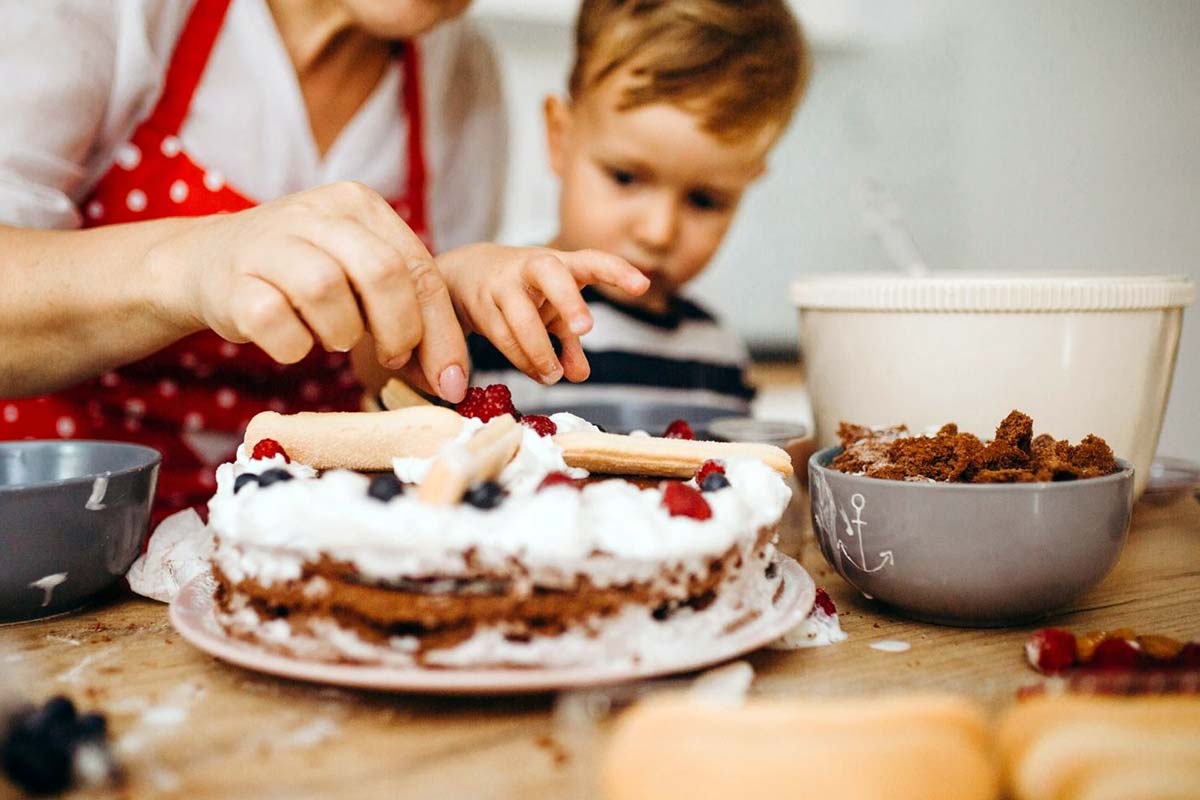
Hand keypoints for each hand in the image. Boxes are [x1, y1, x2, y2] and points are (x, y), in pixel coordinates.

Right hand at [147, 181, 468, 401]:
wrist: (204, 262)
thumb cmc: (300, 276)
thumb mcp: (360, 279)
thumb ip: (409, 313)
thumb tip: (451, 379)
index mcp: (359, 206)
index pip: (419, 267)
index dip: (440, 331)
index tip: (449, 379)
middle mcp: (315, 213)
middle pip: (382, 272)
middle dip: (398, 330)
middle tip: (390, 357)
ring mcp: (268, 243)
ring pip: (327, 290)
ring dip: (340, 334)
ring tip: (331, 337)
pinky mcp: (231, 282)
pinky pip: (274, 322)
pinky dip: (293, 346)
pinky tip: (292, 341)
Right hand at [437, 244, 648, 383]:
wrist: (466, 273)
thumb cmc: (525, 291)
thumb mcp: (552, 310)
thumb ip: (568, 339)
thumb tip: (580, 375)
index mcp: (561, 264)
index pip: (592, 261)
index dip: (617, 271)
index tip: (643, 285)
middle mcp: (533, 268)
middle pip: (552, 275)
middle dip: (569, 300)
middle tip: (585, 329)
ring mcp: (504, 284)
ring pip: (522, 316)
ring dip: (540, 350)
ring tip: (553, 375)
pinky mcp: (482, 305)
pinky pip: (503, 336)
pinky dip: (522, 359)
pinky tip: (536, 372)